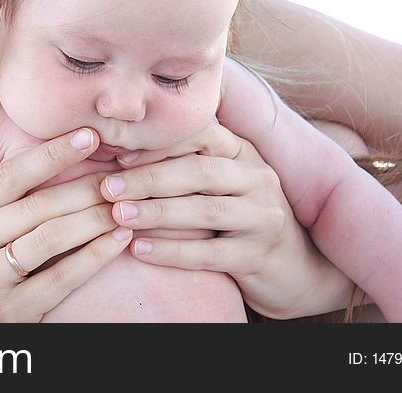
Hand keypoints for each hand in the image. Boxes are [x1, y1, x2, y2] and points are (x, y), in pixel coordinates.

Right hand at [0, 128, 132, 321]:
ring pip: (52, 237)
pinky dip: (96, 254)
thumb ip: (2, 200)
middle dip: (85, 188)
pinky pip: (63, 277)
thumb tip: (61, 154)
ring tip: (124, 206)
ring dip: (96, 218)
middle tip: (120, 177)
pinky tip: (119, 239)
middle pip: (37, 206)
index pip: (10, 176)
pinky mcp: (9, 312)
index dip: (53, 153)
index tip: (90, 136)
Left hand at [101, 124, 338, 318]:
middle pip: (199, 171)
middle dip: (149, 178)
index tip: (119, 156)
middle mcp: (258, 178)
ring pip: (205, 210)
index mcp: (242, 152)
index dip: (159, 143)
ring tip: (117, 216)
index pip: (201, 134)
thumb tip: (118, 152)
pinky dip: (171, 251)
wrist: (293, 269)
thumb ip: (184, 163)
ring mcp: (263, 217)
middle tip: (108, 188)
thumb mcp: (219, 183)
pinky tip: (139, 250)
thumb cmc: (237, 217)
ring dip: (156, 212)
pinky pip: (210, 253)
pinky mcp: (259, 256)